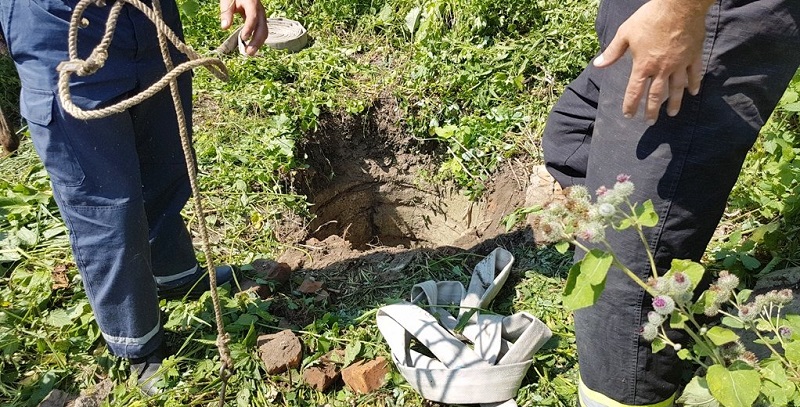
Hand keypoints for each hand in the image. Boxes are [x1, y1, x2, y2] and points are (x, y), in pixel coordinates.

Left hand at [220, 0, 267, 55]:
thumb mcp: (228, 1)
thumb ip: (226, 13)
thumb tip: (225, 27)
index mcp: (252, 4)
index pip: (253, 17)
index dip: (249, 28)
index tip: (243, 38)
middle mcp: (260, 11)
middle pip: (262, 28)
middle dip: (256, 41)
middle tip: (248, 52)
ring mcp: (262, 16)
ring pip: (264, 32)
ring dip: (258, 43)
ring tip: (250, 52)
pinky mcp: (261, 21)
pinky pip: (262, 32)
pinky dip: (258, 40)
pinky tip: (251, 46)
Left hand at [593, 0, 712, 123]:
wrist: (678, 6)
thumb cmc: (650, 18)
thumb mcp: (625, 33)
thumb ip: (613, 52)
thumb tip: (598, 65)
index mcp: (644, 65)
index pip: (635, 91)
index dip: (631, 105)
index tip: (629, 115)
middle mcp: (662, 69)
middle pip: (656, 95)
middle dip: (652, 110)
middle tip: (650, 122)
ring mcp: (680, 64)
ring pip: (677, 89)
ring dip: (674, 103)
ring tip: (672, 114)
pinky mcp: (693, 56)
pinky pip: (695, 74)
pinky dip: (694, 84)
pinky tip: (693, 93)